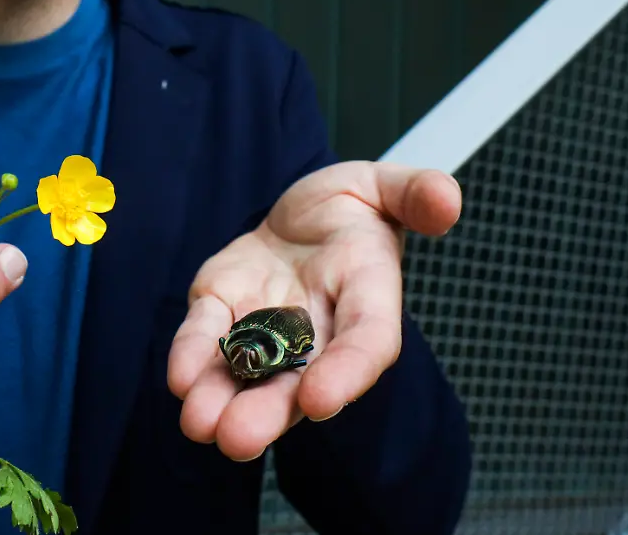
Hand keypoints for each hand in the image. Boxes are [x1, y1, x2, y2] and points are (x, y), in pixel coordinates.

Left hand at [167, 161, 460, 461]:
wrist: (303, 214)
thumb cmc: (351, 205)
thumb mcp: (387, 186)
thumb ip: (416, 193)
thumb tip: (446, 199)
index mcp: (368, 297)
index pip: (367, 341)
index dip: (348, 371)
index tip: (321, 401)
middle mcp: (317, 328)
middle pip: (298, 381)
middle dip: (268, 412)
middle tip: (237, 440)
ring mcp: (267, 325)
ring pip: (249, 372)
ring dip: (223, 399)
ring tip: (200, 426)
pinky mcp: (223, 308)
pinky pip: (208, 335)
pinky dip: (194, 356)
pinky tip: (181, 380)